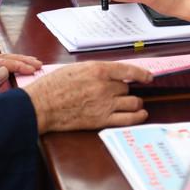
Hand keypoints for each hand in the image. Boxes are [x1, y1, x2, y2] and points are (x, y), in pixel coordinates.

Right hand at [23, 61, 150, 132]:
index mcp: (97, 70)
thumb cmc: (53, 86)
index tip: (148, 76)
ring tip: (132, 103)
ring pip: (132, 102)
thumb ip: (95, 70)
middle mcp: (104, 86)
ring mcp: (104, 104)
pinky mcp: (102, 120)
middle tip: (115, 92)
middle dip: (123, 89)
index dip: (141, 73)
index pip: (127, 69)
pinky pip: (128, 119)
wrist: (42, 105)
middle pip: (126, 87)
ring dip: (134, 102)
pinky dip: (138, 116)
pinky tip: (141, 114)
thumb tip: (110, 74)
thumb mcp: (75, 69)